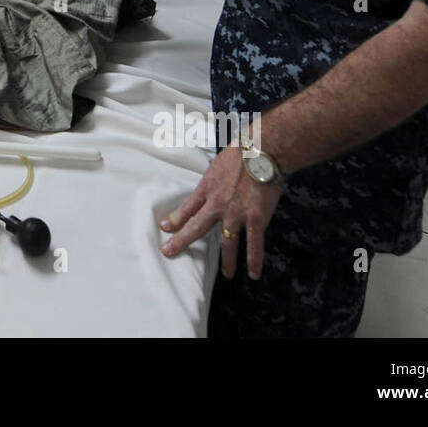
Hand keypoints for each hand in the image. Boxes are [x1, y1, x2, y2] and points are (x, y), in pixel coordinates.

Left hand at [159, 144, 282, 279]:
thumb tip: (215, 180)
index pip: (187, 207)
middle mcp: (217, 204)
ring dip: (227, 261)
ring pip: (227, 243)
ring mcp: (236, 214)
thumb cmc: (241, 153)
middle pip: (197, 227)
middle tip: (170, 252)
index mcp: (207, 188)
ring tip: (227, 274)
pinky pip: (254, 244)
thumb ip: (214, 178)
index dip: (175, 219)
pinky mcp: (255, 220)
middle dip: (181, 241)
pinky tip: (254, 273)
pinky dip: (254, 261)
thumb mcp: (218, 164)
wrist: (262, 154)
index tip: (165, 228)